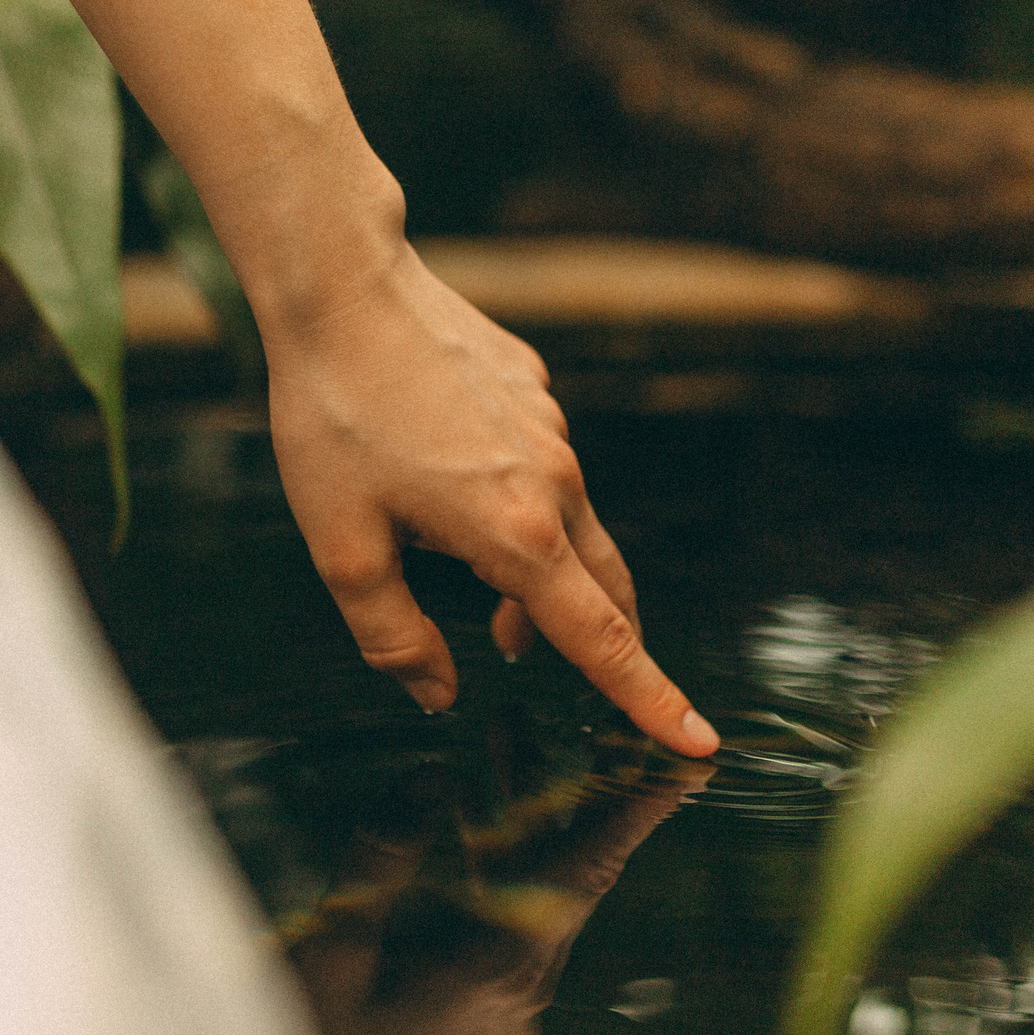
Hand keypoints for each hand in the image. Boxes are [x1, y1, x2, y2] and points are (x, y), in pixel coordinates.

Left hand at [263, 244, 717, 756]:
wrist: (345, 290)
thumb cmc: (334, 419)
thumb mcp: (342, 550)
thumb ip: (394, 639)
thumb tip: (439, 695)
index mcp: (517, 534)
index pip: (601, 642)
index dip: (648, 700)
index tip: (699, 744)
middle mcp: (556, 483)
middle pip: (603, 591)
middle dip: (589, 642)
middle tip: (520, 660)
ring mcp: (553, 430)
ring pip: (569, 528)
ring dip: (533, 570)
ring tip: (463, 575)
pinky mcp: (535, 389)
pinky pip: (541, 465)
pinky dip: (513, 498)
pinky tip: (442, 474)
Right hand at [288, 755, 713, 1034]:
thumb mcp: (337, 945)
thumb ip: (385, 856)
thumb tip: (434, 778)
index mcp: (500, 967)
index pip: (588, 867)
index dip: (639, 807)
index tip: (687, 762)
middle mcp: (520, 984)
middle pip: (572, 865)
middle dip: (580, 781)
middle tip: (596, 708)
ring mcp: (504, 999)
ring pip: (537, 884)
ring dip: (526, 811)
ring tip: (509, 730)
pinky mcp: (481, 1005)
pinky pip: (508, 913)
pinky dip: (499, 854)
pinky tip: (464, 816)